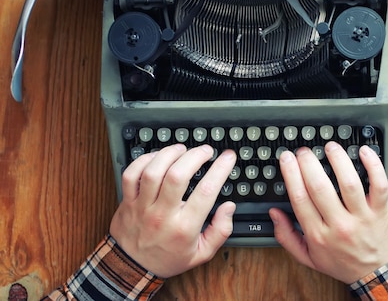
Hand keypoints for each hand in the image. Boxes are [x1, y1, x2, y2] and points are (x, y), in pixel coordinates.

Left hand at [109, 144, 236, 277]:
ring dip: (170, 154)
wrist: (132, 269)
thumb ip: (220, 231)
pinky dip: (144, 160)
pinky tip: (158, 157)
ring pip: (154, 171)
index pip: (206, 191)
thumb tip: (229, 207)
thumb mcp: (202, 253)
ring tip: (182, 149)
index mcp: (184, 227)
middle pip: (178, 175)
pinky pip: (132, 174)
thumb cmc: (168, 258)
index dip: (220, 169)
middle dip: (195, 156)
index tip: (228, 157)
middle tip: (205, 151)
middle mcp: (163, 215)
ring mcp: (142, 207)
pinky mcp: (127, 201)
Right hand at [270, 141, 387, 283]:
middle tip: (304, 151)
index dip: (291, 174)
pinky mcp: (380, 211)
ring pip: (348, 183)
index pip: (300, 198)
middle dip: (308, 163)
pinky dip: (372, 166)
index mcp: (318, 234)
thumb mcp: (308, 257)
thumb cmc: (342, 263)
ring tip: (330, 147)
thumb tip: (274, 213)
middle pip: (320, 187)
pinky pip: (378, 185)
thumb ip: (286, 236)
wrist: (376, 274)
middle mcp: (338, 225)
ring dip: (338, 160)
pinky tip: (364, 152)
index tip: (287, 159)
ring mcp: (360, 217)